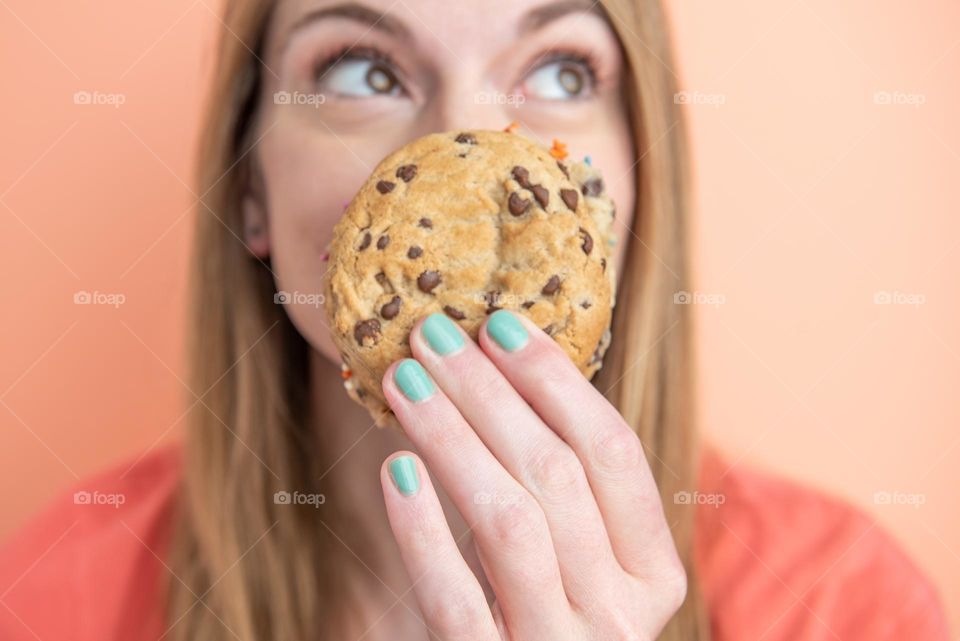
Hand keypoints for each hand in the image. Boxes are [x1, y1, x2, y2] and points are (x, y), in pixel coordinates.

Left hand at [379, 310, 686, 640]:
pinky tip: (395, 468)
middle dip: (489, 392)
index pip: (614, 453)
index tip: (501, 323)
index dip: (556, 380)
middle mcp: (622, 614)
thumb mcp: (580, 562)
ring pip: (508, 520)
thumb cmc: (549, 619)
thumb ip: (562, 491)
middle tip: (434, 334)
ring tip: (405, 380)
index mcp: (655, 572)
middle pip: (555, 473)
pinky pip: (453, 598)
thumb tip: (498, 369)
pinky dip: (421, 528)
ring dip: (452, 437)